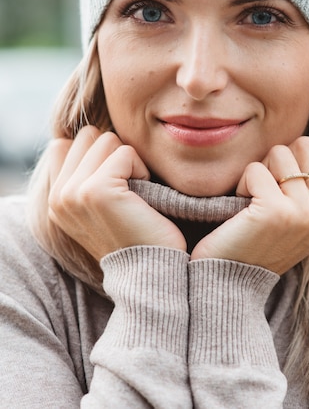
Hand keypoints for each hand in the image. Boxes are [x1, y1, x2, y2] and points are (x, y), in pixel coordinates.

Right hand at [48, 126, 186, 259]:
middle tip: (127, 189)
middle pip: (89, 136)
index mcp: (56, 199)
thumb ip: (87, 172)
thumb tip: (95, 138)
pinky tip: (142, 199)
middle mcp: (58, 196)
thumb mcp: (102, 204)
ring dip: (129, 161)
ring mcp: (73, 193)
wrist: (150, 273)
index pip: (69, 143)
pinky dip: (142, 170)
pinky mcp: (95, 191)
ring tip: (134, 194)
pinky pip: (125, 152)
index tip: (116, 184)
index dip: (100, 155)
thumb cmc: (137, 234)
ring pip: (107, 140)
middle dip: (115, 154)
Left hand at [190, 137, 308, 274]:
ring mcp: (304, 212)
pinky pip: (255, 169)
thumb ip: (307, 187)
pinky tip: (241, 212)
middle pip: (303, 144)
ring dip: (258, 173)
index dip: (288, 163)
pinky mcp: (276, 211)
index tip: (276, 193)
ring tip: (253, 203)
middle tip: (263, 192)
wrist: (230, 285)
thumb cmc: (254, 245)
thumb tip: (307, 144)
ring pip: (278, 153)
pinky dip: (242, 185)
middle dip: (276, 160)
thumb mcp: (293, 218)